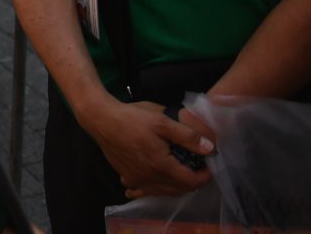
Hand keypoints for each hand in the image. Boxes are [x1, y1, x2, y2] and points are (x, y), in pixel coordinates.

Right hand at [77, 97, 215, 198]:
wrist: (100, 118)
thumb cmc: (132, 117)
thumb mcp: (162, 120)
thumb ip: (187, 136)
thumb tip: (210, 149)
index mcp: (161, 166)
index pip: (191, 182)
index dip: (204, 177)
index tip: (209, 166)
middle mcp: (149, 178)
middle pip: (178, 190)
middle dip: (192, 181)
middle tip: (197, 167)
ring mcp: (136, 180)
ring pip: (163, 192)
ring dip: (176, 186)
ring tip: (181, 172)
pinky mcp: (125, 176)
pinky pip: (145, 190)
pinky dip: (154, 188)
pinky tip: (154, 180)